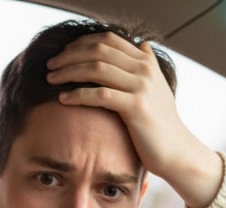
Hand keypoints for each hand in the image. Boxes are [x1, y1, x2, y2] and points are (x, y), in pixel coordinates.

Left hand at [45, 32, 223, 207]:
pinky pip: (100, 95)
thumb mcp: (156, 88)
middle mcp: (144, 68)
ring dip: (69, 72)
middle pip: (99, 50)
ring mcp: (141, 86)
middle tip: (50, 65)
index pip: (108, 39)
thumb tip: (142, 45)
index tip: (63, 52)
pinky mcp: (136, 107)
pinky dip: (78, 94)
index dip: (82, 42)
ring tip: (50, 79)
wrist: (175, 150)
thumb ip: (147, 66)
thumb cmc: (159, 124)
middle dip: (70, 55)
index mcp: (145, 60)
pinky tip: (63, 99)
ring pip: (97, 69)